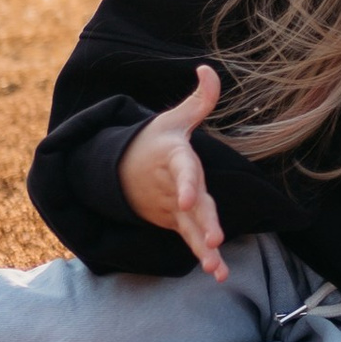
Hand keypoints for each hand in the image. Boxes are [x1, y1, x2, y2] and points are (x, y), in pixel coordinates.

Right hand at [118, 64, 230, 281]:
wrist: (121, 170)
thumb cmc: (156, 141)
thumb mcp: (174, 118)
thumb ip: (199, 99)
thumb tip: (208, 67)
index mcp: (175, 159)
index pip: (183, 171)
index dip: (185, 185)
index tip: (188, 200)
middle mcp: (174, 187)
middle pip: (191, 206)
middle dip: (201, 224)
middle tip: (213, 241)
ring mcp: (173, 208)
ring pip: (190, 229)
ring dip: (203, 249)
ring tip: (216, 268)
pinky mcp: (176, 222)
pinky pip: (190, 240)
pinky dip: (203, 257)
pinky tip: (219, 274)